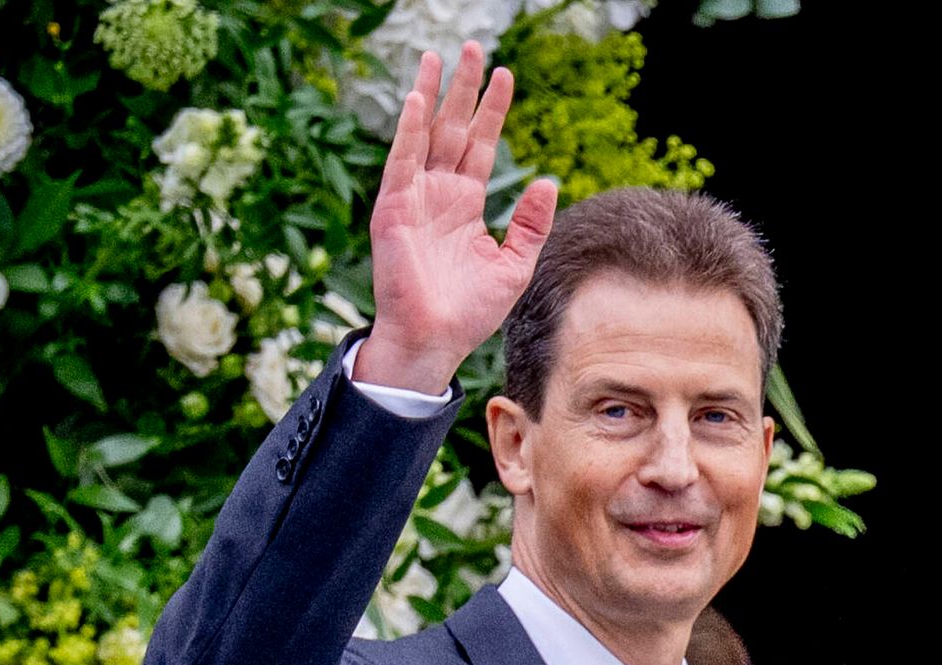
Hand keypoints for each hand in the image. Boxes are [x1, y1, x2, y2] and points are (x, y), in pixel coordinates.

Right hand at [352, 49, 557, 397]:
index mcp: (466, 203)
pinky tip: (418, 100)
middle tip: (474, 48)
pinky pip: (402, 161)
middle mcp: (439, 193)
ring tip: (441, 57)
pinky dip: (409, 130)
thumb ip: (530, 224)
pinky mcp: (394, 208)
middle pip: (454, 129)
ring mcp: (414, 197)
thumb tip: (548, 181)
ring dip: (433, 95)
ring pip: (425, 134)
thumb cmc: (470, 310)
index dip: (492, 110)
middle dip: (464, 89)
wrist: (436, 339)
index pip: (481, 145)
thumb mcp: (514, 265)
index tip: (506, 75)